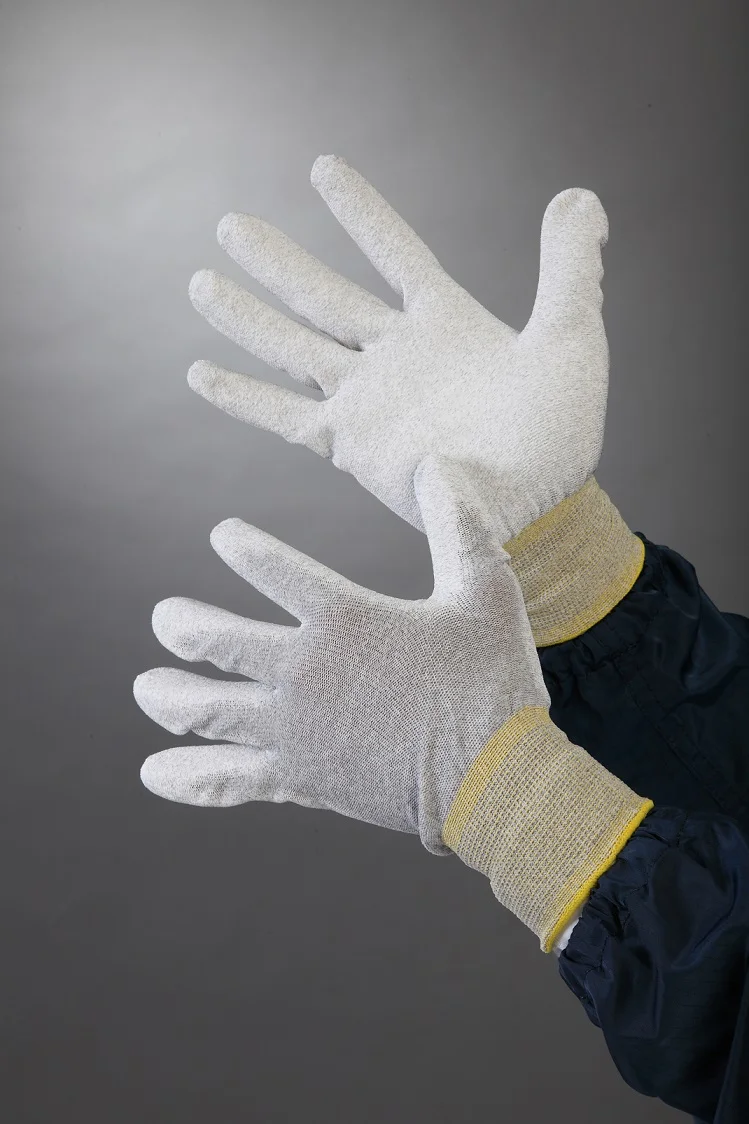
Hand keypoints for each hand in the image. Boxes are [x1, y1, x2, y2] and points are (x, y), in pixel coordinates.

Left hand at [134, 456, 650, 950]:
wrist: (494, 779)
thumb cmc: (492, 681)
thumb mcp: (486, 591)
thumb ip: (458, 523)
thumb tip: (439, 463)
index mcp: (343, 618)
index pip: (272, 568)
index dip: (241, 548)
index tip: (223, 536)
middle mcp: (304, 670)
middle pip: (218, 641)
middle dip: (184, 627)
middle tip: (164, 619)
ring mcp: (295, 728)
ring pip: (209, 709)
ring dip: (169, 696)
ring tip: (146, 688)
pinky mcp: (300, 778)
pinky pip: (230, 778)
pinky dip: (189, 776)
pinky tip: (154, 774)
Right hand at [187, 156, 608, 539]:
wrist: (536, 508)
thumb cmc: (559, 432)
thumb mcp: (571, 338)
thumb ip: (569, 269)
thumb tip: (579, 197)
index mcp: (444, 320)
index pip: (392, 251)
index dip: (360, 212)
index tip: (321, 168)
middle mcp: (396, 354)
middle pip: (323, 295)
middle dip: (277, 261)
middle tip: (230, 225)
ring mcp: (368, 399)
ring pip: (293, 346)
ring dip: (249, 318)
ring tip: (202, 282)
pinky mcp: (351, 445)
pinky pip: (285, 415)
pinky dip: (244, 396)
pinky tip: (200, 373)